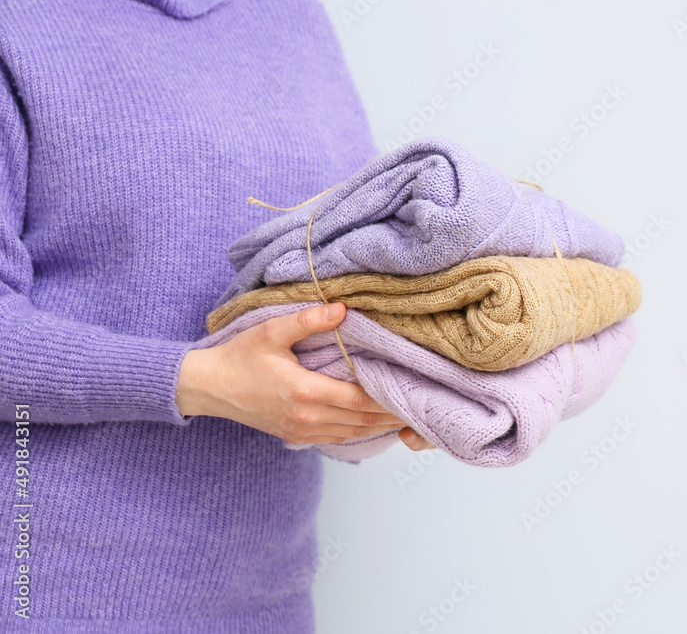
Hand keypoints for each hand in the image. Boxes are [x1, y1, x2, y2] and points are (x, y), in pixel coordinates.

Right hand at [176, 301, 433, 449]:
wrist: (208, 388)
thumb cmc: (239, 357)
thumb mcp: (271, 332)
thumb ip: (308, 321)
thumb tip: (342, 308)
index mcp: (305, 392)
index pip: (360, 400)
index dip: (388, 398)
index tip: (410, 389)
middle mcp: (307, 418)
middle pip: (362, 421)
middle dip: (391, 413)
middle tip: (418, 402)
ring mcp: (301, 431)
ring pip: (352, 433)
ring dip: (378, 425)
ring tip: (404, 413)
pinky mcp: (296, 437)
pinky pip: (337, 438)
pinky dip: (359, 432)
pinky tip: (373, 422)